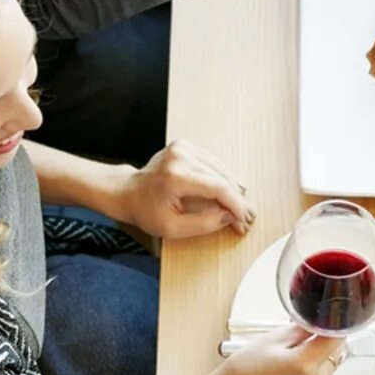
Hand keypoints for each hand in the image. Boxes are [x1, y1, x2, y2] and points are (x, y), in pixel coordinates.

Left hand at [117, 140, 253, 240]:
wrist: (128, 192)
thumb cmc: (146, 211)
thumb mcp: (172, 228)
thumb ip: (203, 224)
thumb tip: (229, 217)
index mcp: (175, 177)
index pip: (217, 187)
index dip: (235, 204)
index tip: (243, 219)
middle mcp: (180, 157)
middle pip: (222, 177)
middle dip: (237, 199)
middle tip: (246, 217)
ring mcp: (182, 148)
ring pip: (221, 168)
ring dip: (234, 188)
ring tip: (241, 207)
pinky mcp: (184, 145)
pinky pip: (213, 162)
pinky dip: (224, 177)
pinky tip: (231, 191)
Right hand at [209, 324, 342, 374]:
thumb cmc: (249, 366)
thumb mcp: (277, 336)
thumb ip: (306, 327)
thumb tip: (323, 318)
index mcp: (304, 365)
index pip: (336, 337)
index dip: (333, 323)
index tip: (329, 314)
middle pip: (337, 348)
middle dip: (325, 337)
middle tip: (304, 333)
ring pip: (334, 358)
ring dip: (322, 350)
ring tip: (297, 350)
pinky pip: (327, 370)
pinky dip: (318, 362)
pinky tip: (298, 362)